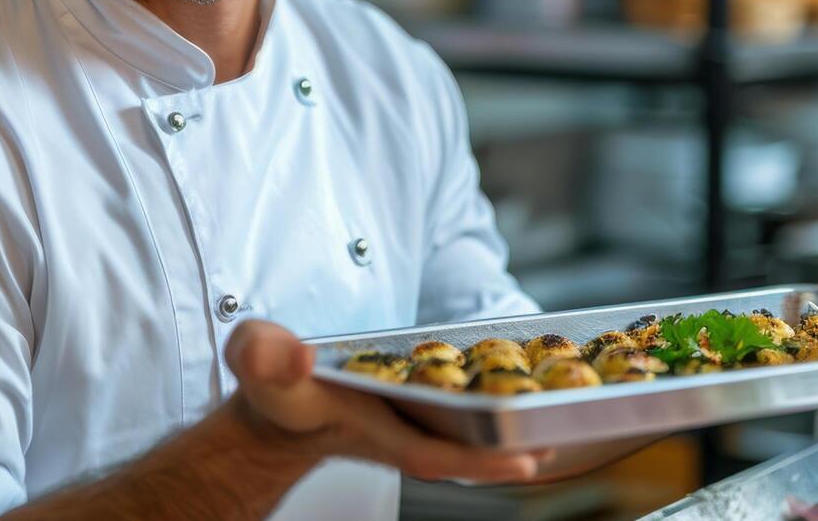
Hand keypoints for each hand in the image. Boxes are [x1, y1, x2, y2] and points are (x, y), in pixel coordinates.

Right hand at [225, 320, 549, 484]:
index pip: (433, 453)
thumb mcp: (257, 363)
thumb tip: (295, 355)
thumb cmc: (269, 390)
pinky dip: (489, 405)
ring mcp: (408, 424)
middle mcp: (398, 432)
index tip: (525, 462)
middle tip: (560, 441)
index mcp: (370, 429)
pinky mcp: (413, 410)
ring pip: (467, 432)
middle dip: (510, 450)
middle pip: (463, 449)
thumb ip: (267, 357)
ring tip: (556, 419)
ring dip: (506, 429)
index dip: (480, 460)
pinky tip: (518, 391)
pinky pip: (459, 412)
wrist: (272, 406)